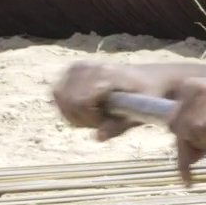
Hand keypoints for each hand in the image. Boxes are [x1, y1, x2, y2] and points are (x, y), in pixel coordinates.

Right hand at [52, 62, 175, 140]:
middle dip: (82, 119)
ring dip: (73, 114)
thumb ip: (118, 127)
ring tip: (94, 117)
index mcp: (105, 75)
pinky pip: (58, 93)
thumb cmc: (146, 96)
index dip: (91, 120)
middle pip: (69, 101)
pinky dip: (68, 108)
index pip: (81, 102)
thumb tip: (98, 137)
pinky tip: (86, 111)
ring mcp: (77, 67)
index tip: (107, 124)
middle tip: (101, 122)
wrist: (147, 77)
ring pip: (60, 97)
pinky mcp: (72, 70)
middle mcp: (87, 67)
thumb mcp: (140, 114)